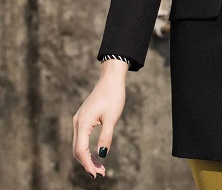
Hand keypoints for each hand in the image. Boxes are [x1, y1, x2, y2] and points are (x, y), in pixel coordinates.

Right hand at [72, 60, 127, 178]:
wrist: (111, 78)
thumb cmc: (113, 96)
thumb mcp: (112, 118)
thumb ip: (106, 136)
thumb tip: (102, 154)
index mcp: (83, 123)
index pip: (81, 150)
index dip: (88, 164)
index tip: (98, 174)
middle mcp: (77, 122)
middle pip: (77, 150)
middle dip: (87, 164)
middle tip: (101, 173)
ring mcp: (79, 120)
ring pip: (78, 145)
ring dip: (87, 158)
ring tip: (100, 167)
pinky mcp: (83, 118)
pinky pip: (81, 138)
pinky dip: (86, 149)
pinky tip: (96, 154)